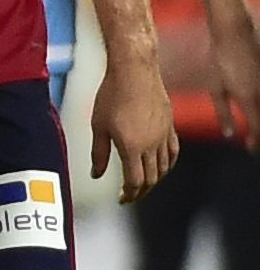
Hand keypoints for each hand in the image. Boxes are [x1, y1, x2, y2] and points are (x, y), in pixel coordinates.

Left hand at [93, 49, 178, 202]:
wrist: (134, 71)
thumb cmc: (111, 95)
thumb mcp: (98, 126)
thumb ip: (98, 153)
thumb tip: (96, 175)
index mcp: (132, 147)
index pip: (136, 181)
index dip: (130, 193)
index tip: (122, 199)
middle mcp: (152, 144)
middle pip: (152, 178)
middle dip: (141, 190)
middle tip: (130, 195)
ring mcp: (164, 135)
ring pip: (164, 167)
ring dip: (155, 179)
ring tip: (142, 184)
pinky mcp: (170, 126)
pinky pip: (173, 152)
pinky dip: (167, 164)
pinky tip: (160, 166)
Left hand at [207, 5, 259, 149]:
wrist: (234, 34)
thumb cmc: (220, 60)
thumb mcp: (216, 88)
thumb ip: (224, 113)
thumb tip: (230, 135)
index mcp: (249, 100)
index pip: (257, 130)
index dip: (255, 143)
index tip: (250, 151)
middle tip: (254, 144)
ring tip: (255, 128)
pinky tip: (256, 111)